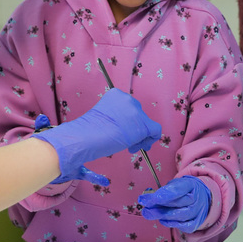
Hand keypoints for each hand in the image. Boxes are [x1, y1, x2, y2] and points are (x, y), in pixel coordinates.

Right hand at [34, 88, 161, 182]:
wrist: (87, 137)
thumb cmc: (89, 131)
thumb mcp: (103, 117)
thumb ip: (116, 117)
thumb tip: (127, 128)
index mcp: (116, 94)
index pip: (128, 108)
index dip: (127, 122)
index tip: (121, 132)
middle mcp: (128, 98)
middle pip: (139, 115)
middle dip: (135, 130)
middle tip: (127, 143)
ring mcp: (136, 111)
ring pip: (147, 124)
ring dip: (140, 137)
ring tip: (130, 147)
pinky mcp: (143, 124)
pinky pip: (156, 130)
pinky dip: (151, 139)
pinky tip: (140, 147)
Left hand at [138, 176, 211, 232]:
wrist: (201, 198)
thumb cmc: (184, 191)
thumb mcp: (174, 184)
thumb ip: (162, 190)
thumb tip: (146, 198)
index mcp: (190, 185)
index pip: (177, 189)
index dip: (161, 194)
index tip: (147, 198)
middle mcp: (196, 199)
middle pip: (177, 203)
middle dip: (158, 205)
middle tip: (145, 206)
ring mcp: (197, 212)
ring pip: (179, 215)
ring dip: (162, 215)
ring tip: (149, 213)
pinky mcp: (195, 223)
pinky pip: (183, 226)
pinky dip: (171, 223)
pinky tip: (162, 220)